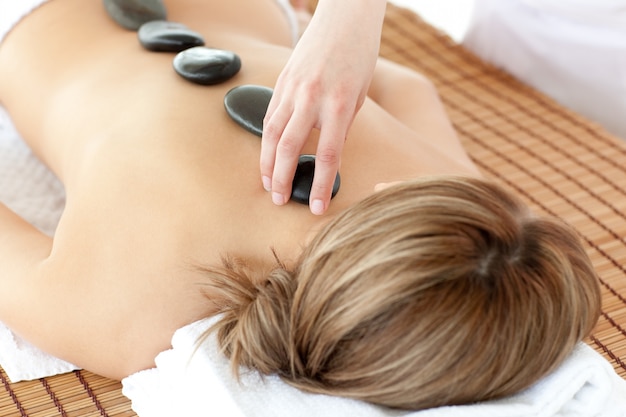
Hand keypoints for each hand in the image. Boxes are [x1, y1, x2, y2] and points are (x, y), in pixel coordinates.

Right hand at [261, 0, 386, 214]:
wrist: (344, 17)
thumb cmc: (358, 55)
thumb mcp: (359, 95)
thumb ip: (341, 126)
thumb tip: (327, 152)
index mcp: (337, 105)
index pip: (326, 156)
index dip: (320, 185)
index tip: (316, 207)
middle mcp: (311, 98)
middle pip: (289, 148)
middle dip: (282, 179)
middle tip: (279, 200)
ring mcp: (292, 88)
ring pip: (271, 134)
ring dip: (266, 162)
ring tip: (267, 183)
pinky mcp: (281, 81)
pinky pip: (269, 115)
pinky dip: (266, 139)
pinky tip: (267, 154)